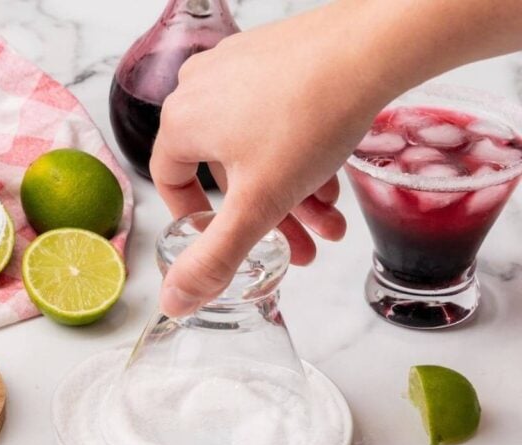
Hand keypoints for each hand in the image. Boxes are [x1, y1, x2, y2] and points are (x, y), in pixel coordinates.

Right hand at [150, 3, 397, 316]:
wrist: (371, 47)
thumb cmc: (309, 118)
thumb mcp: (256, 205)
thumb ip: (214, 258)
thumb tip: (174, 300)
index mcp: (182, 120)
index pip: (170, 180)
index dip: (196, 219)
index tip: (225, 239)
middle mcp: (202, 88)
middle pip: (226, 171)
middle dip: (266, 218)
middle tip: (299, 247)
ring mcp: (238, 67)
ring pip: (256, 148)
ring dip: (291, 192)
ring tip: (329, 221)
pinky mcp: (274, 57)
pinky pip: (276, 118)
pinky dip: (299, 155)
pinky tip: (331, 181)